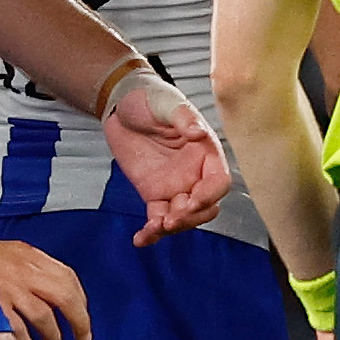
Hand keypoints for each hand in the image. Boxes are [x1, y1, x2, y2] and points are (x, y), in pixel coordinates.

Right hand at [0, 238, 90, 339]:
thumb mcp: (0, 252)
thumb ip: (24, 268)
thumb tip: (47, 294)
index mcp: (26, 254)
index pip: (67, 275)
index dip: (81, 299)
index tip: (83, 313)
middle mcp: (21, 268)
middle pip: (64, 296)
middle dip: (79, 320)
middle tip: (83, 336)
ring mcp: (7, 287)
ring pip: (44, 318)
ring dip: (54, 336)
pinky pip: (18, 331)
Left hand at [102, 76, 231, 246]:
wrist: (120, 106)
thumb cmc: (149, 99)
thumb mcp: (166, 103)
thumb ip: (183, 118)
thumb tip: (198, 132)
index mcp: (206, 152)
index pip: (219, 181)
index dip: (210, 194)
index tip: (193, 200)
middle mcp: (195, 173)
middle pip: (205, 207)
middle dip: (192, 217)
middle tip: (171, 217)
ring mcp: (175, 186)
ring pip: (183, 217)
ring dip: (173, 227)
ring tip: (155, 228)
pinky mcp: (154, 194)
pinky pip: (157, 219)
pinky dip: (151, 233)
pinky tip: (141, 239)